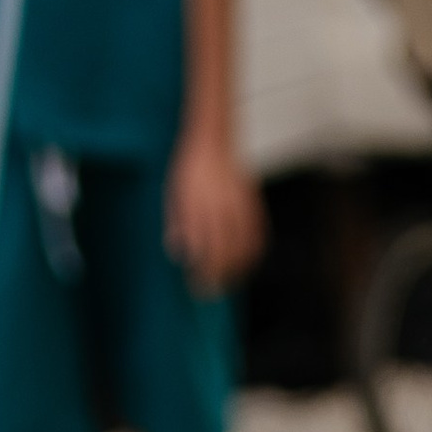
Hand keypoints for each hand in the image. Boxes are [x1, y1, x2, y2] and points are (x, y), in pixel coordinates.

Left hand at [165, 123, 264, 293]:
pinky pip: (257, 237)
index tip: (196, 287)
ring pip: (243, 250)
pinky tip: (246, 263)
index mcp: (198, 205)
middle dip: (218, 278)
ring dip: (237, 270)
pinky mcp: (252, 204)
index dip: (201, 273)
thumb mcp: (174, 194)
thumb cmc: (190, 171)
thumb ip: (177, 223)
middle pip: (223, 255)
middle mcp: (220, 208)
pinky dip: (253, 254)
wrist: (213, 140)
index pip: (202, 250)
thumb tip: (179, 254)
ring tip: (228, 281)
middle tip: (211, 292)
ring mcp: (239, 207)